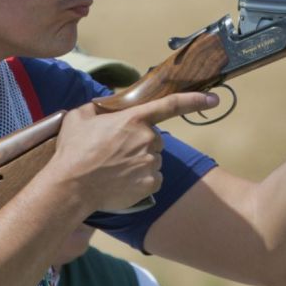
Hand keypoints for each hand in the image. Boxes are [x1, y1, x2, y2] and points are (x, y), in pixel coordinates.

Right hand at [49, 92, 218, 212]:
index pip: (171, 105)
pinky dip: (141, 180)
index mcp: (134, 119)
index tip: (214, 99)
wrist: (71, 186)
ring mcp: (152, 162)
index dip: (196, 100)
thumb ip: (99, 106)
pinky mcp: (152, 183)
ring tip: (114, 168)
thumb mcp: (80, 117)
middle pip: (154, 138)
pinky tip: (121, 181)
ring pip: (154, 159)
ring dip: (140, 162)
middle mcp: (148, 139)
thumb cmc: (73, 150)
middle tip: (115, 152)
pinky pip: (153, 178)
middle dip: (140, 143)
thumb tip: (106, 105)